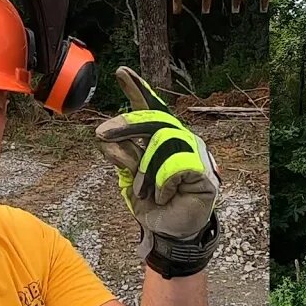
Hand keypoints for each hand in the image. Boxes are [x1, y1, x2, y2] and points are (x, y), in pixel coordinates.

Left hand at [95, 67, 220, 278]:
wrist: (173, 233)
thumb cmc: (154, 205)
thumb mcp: (130, 181)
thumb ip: (123, 158)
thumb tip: (107, 138)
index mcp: (161, 139)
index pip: (150, 111)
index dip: (138, 91)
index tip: (121, 72)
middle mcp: (179, 140)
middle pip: (153, 120)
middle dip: (126, 123)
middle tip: (102, 134)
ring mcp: (194, 153)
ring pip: (161, 142)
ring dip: (146, 171)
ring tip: (146, 193)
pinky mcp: (204, 170)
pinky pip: (173, 166)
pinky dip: (162, 185)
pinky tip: (165, 197)